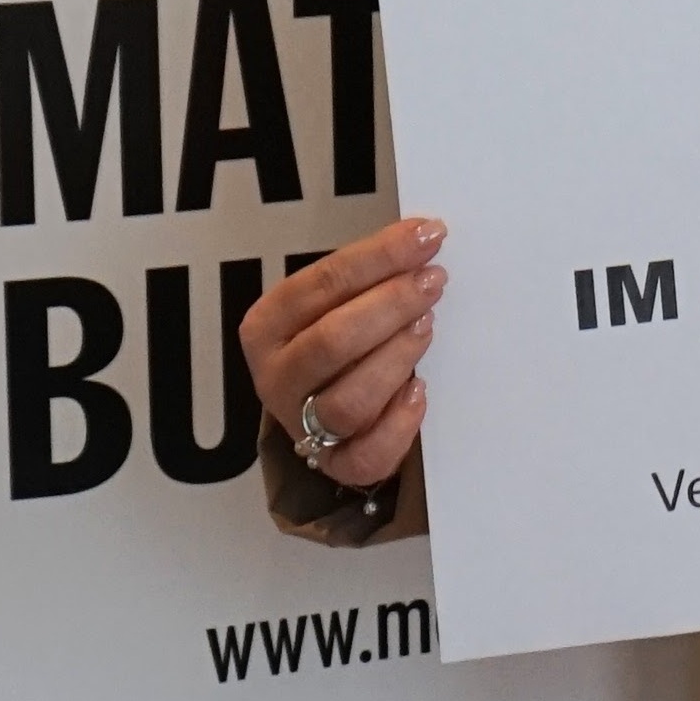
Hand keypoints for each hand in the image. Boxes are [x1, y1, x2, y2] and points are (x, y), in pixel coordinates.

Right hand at [239, 217, 445, 492]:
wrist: (324, 413)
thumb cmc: (336, 344)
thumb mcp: (335, 303)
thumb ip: (368, 276)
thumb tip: (422, 238)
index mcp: (267, 327)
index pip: (322, 283)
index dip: (379, 257)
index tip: (426, 237)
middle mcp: (277, 377)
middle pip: (333, 340)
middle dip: (391, 305)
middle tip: (431, 282)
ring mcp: (300, 425)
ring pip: (349, 400)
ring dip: (396, 358)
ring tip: (426, 327)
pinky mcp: (333, 463)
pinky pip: (365, 456)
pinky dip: (398, 424)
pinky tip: (419, 391)